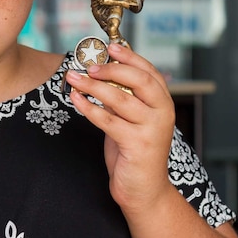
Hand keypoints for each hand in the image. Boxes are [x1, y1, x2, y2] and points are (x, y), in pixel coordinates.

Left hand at [65, 42, 175, 214]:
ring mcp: (152, 129)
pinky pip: (108, 121)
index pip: (149, 71)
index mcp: (164, 102)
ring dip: (93, 86)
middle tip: (89, 65)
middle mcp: (162, 113)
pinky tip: (76, 99)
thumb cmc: (135, 150)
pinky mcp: (137, 145)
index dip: (130, 57)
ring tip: (73, 78)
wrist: (145, 190)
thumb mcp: (132, 119)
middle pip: (139, 80)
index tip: (110, 47)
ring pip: (120, 99)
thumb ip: (124, 97)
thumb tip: (101, 72)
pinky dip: (89, 108)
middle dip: (111, 68)